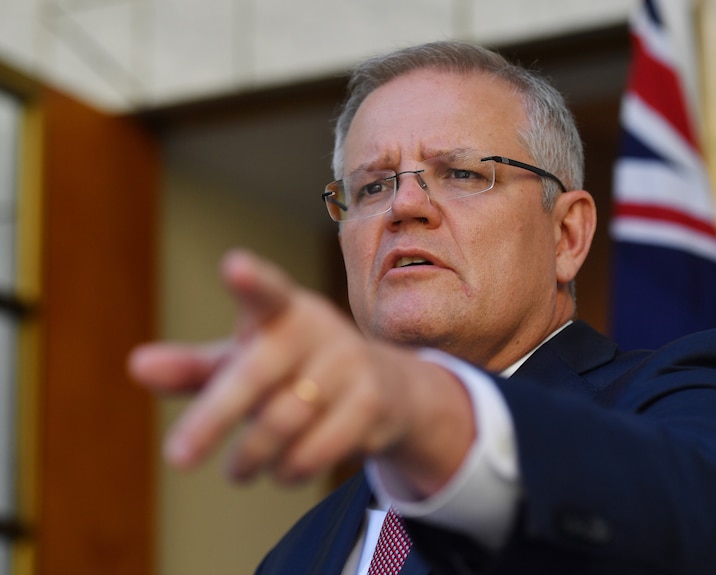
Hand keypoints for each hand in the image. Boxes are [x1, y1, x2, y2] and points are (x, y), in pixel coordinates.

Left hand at [128, 249, 473, 492]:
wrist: (388, 392)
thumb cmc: (297, 371)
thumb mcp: (246, 364)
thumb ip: (195, 368)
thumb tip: (137, 366)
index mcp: (282, 309)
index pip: (266, 290)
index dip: (250, 281)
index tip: (234, 266)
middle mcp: (318, 328)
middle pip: (256, 374)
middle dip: (213, 419)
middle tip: (176, 459)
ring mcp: (350, 363)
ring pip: (282, 422)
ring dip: (250, 457)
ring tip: (237, 470)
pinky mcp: (372, 403)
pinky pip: (316, 449)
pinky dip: (288, 470)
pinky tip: (283, 470)